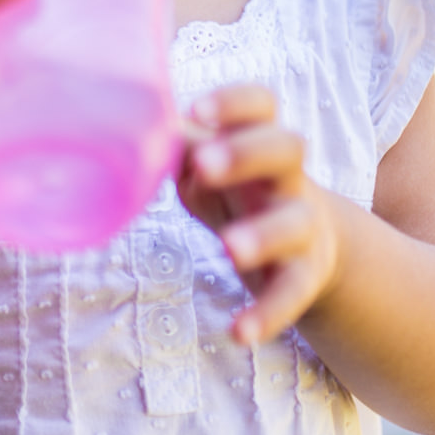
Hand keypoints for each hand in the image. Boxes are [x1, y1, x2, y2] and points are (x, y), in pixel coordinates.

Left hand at [178, 84, 342, 344]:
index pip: (262, 105)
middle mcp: (289, 177)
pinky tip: (238, 332)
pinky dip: (266, 315)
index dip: (234, 102)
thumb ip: (176, 149)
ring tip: (229, 248)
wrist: (308, 244)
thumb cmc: (237, 190)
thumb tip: (126, 133)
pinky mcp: (305, 276)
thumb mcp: (209, 167)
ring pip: (292, 224)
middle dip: (245, 153)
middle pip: (287, 148)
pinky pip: (290, 295)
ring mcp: (301, 227)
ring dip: (262, 234)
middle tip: (204, 164)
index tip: (196, 111)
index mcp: (261, 141)